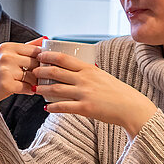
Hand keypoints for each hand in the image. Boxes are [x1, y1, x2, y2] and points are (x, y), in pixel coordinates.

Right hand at [0, 37, 43, 136]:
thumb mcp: (7, 55)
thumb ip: (26, 47)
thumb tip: (45, 39)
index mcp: (7, 47)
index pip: (35, 50)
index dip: (41, 60)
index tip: (41, 66)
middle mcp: (5, 56)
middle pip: (35, 63)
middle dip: (38, 72)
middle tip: (37, 78)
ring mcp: (5, 70)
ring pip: (33, 76)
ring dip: (34, 83)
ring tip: (29, 84)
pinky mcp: (6, 84)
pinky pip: (27, 87)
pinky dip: (29, 90)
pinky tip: (26, 90)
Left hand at [34, 49, 157, 135]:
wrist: (130, 107)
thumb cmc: (117, 92)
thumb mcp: (102, 76)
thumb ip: (88, 73)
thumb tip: (77, 69)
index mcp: (89, 69)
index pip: (64, 58)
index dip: (48, 56)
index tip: (39, 55)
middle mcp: (85, 79)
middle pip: (56, 72)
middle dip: (41, 71)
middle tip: (32, 71)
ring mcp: (84, 93)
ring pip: (56, 89)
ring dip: (43, 88)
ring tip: (34, 88)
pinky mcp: (85, 108)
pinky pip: (63, 107)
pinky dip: (52, 107)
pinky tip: (46, 107)